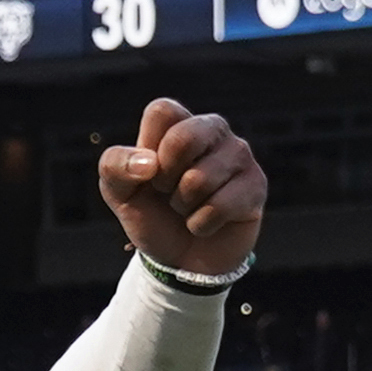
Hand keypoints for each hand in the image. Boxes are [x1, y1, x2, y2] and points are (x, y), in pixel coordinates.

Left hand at [98, 99, 265, 278]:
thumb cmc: (152, 215)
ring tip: (188, 208)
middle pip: (182, 139)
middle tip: (168, 192)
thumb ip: (115, 166)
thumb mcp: (118, 192)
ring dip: (183, 207)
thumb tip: (149, 162)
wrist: (179, 259)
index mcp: (179, 122)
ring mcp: (238, 154)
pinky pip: (219, 206)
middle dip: (165, 180)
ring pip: (199, 180)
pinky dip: (201, 224)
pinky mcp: (256, 184)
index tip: (148, 174)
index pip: (162, 111)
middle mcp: (212, 129)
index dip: (147, 150)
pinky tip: (206, 222)